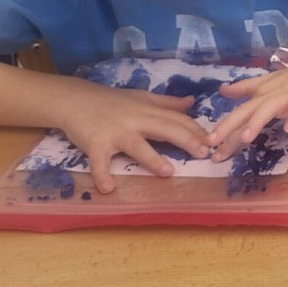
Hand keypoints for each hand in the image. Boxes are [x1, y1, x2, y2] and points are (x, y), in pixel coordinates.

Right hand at [56, 82, 212, 194]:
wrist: (74, 99)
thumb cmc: (110, 100)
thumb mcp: (141, 97)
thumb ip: (166, 103)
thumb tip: (191, 102)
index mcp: (148, 110)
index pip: (177, 119)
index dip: (196, 129)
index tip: (213, 140)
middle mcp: (135, 120)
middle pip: (165, 129)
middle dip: (186, 140)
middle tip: (204, 153)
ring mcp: (115, 133)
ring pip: (137, 146)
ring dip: (153, 159)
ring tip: (169, 172)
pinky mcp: (95, 145)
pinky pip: (99, 162)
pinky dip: (102, 175)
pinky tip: (109, 189)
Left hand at [206, 55, 287, 160]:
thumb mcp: (270, 82)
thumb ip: (247, 88)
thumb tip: (223, 90)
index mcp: (263, 94)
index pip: (239, 112)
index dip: (223, 129)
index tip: (207, 146)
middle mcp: (273, 95)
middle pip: (248, 110)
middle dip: (230, 126)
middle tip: (213, 143)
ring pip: (271, 108)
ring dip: (258, 121)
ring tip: (246, 138)